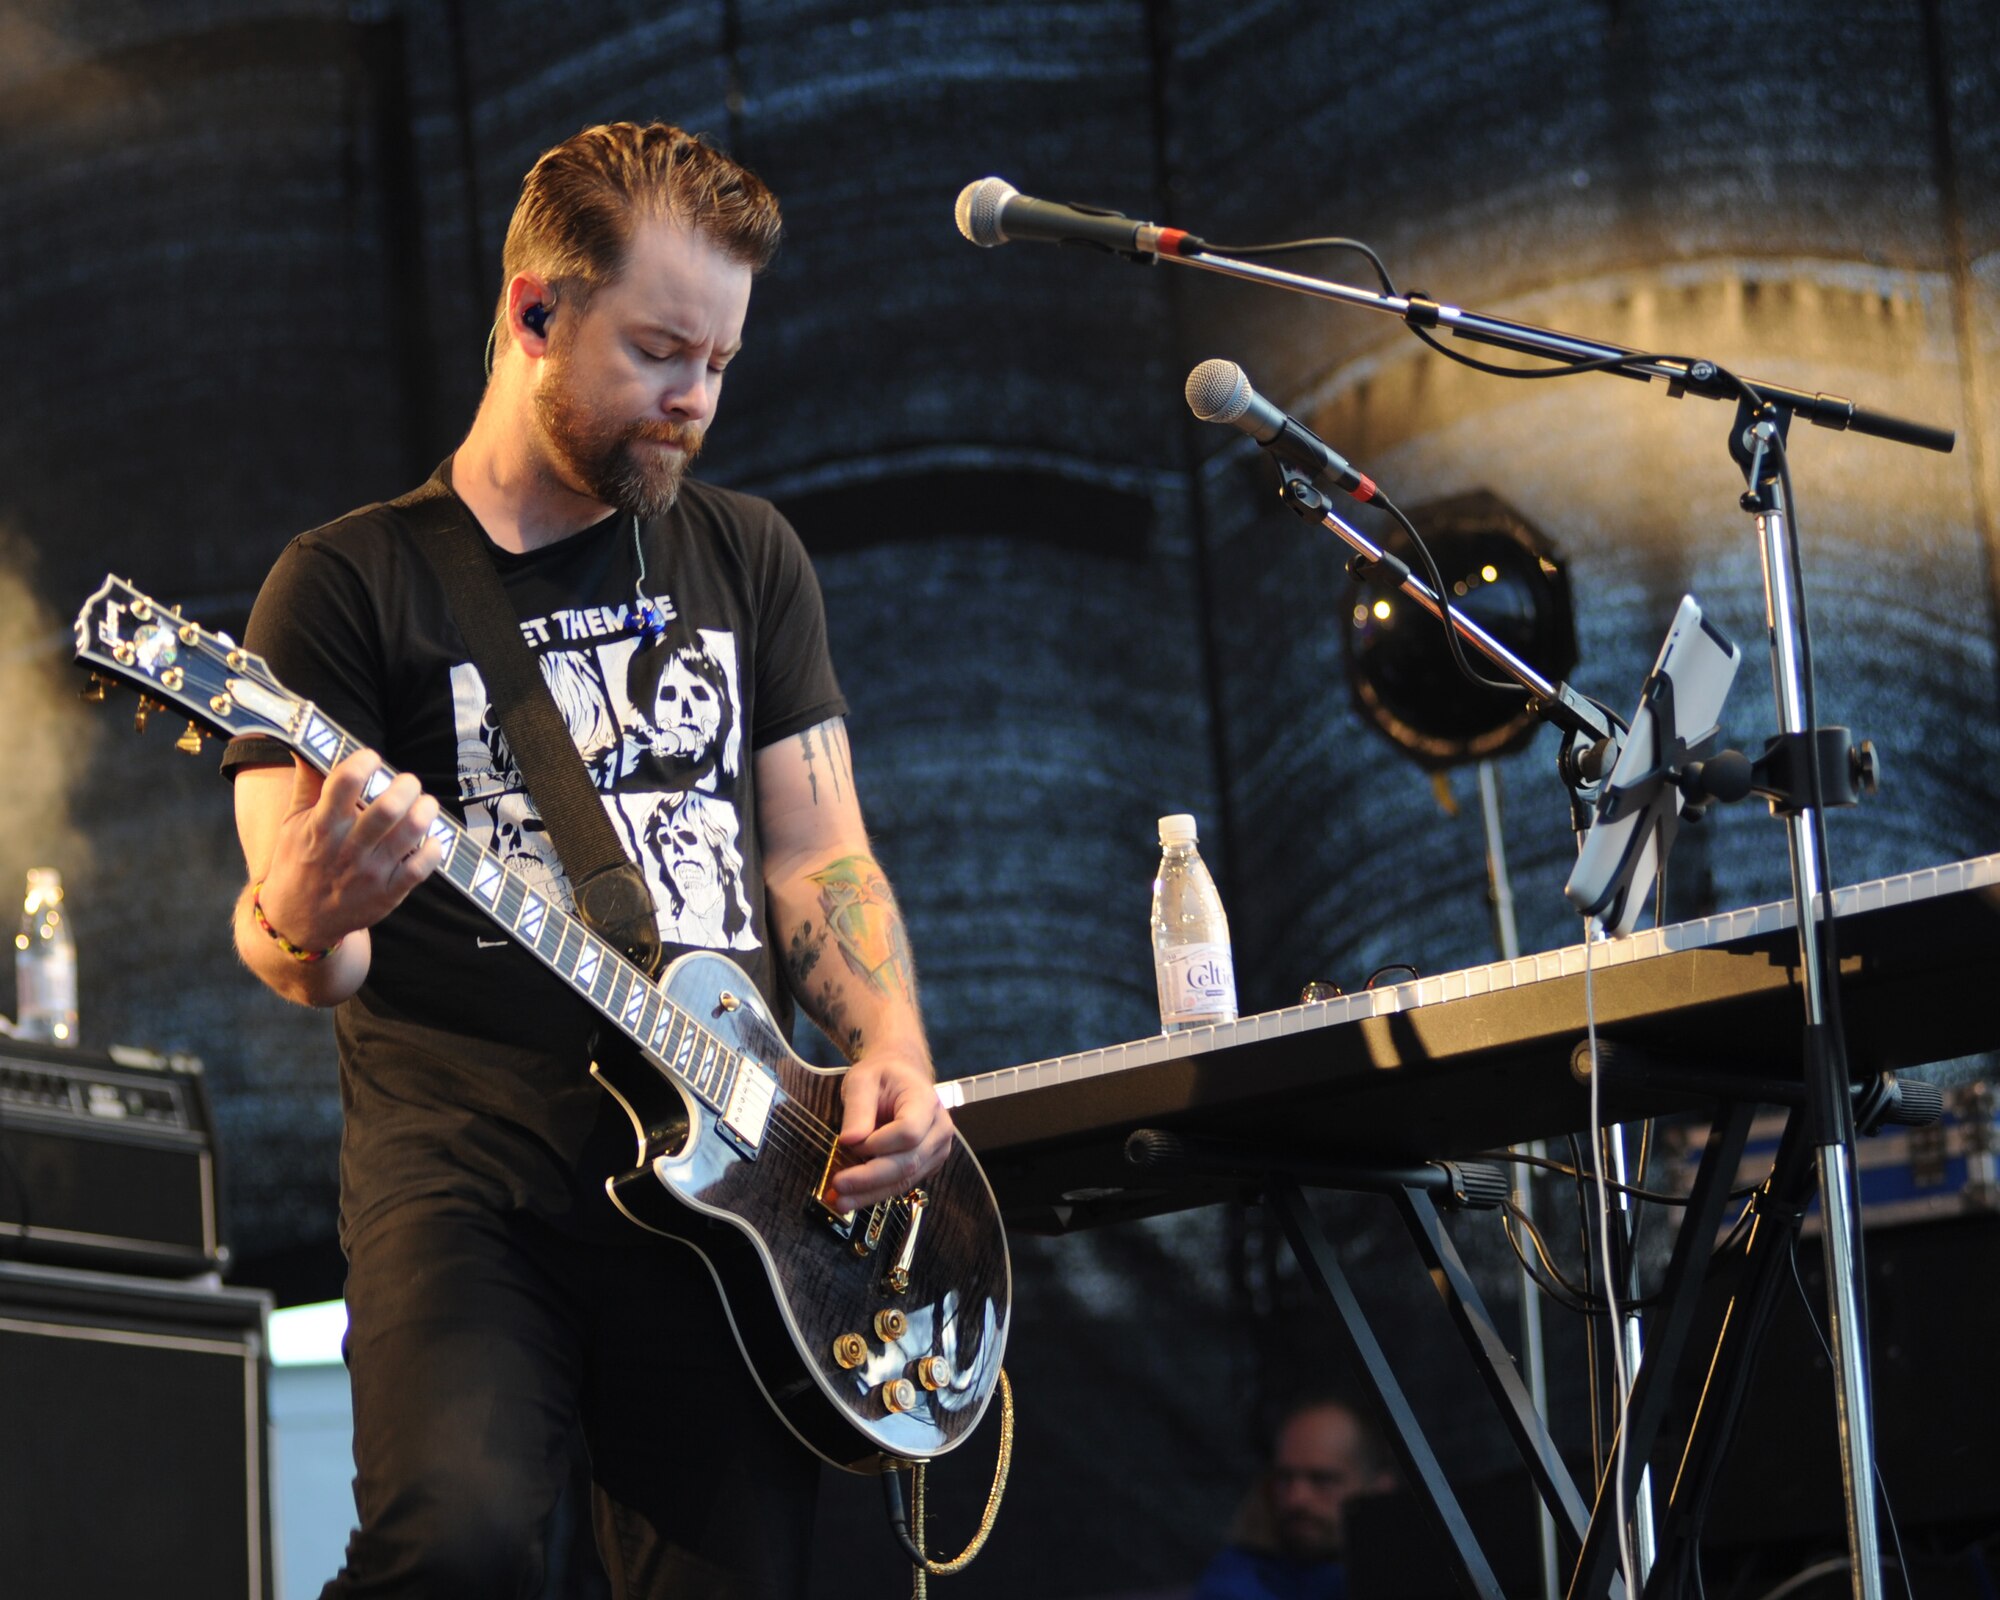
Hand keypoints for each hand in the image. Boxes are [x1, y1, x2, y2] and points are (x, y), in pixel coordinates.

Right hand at [256, 751, 442, 949]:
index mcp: (320, 827)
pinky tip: (432, 838)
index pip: (343, 784)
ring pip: (409, 834)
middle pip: (387, 809)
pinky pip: (421, 868)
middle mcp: (346, 849)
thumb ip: (307, 783)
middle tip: (408, 782)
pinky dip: (433, 849)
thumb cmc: (298, 862)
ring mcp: (370, 873)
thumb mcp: (294, 823)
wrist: (297, 920)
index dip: (363, 763)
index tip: (371, 757)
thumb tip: (310, 742)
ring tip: (425, 803)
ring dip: (425, 811)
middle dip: (406, 786)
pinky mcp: (388, 894)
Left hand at [827, 1038, 953, 1211]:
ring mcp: (936, 1150)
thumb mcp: (862, 1080)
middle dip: (871, 1178)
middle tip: (838, 1185)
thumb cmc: (881, 1077)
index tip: (849, 1142)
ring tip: (840, 1200)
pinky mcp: (926, 1166)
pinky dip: (875, 1192)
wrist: (900, 1078)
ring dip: (871, 1193)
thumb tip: (850, 1140)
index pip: (908, 1131)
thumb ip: (858, 1108)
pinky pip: (902, 1184)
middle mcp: (939, 1129)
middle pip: (908, 1162)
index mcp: (926, 1101)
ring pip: (905, 1180)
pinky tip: (852, 1197)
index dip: (879, 1143)